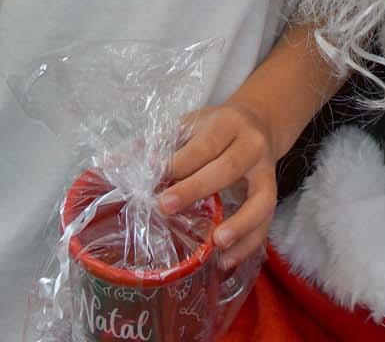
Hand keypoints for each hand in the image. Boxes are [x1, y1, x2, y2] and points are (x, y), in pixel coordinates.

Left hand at [159, 103, 276, 271]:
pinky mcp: (272, 196)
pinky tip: (226, 261)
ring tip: (216, 242)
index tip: (152, 177)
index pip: (204, 143)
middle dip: (197, 189)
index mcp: (228, 123)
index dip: (179, 161)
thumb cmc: (214, 128)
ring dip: (240, 223)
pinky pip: (266, 223)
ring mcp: (266, 173)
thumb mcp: (189, 125)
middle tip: (166, 207)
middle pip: (228, 168)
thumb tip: (111, 164)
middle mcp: (252, 146)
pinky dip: (248, 244)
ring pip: (260, 200)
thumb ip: (155, 144)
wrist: (258, 123)